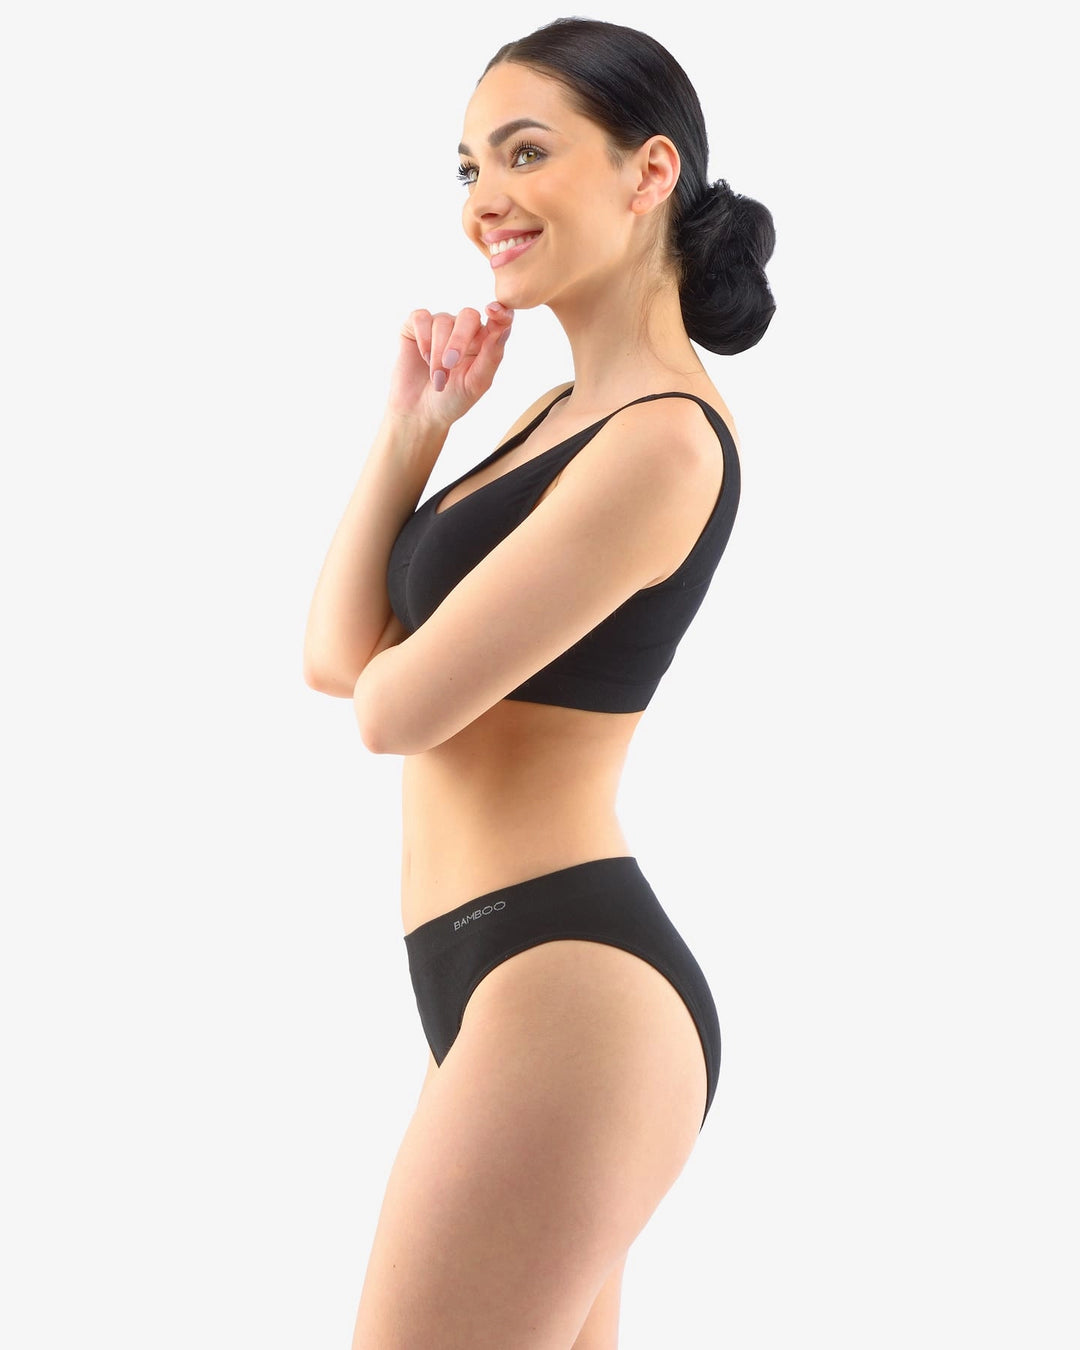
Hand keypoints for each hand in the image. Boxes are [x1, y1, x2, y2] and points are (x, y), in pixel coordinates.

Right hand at [386, 303, 514, 428]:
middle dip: (458, 340)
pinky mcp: (417, 326)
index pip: (498, 319)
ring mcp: (440, 325)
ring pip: (442, 321)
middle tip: (450, 364)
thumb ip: (491, 356)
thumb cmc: (452, 400)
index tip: (492, 310)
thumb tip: (505, 328)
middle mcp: (464, 329)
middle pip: (468, 316)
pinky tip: (424, 358)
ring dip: (438, 353)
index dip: (499, 311)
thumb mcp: (476, 383)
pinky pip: (421, 318)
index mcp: (485, 342)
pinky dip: (423, 338)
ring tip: (437, 378)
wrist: (419, 412)